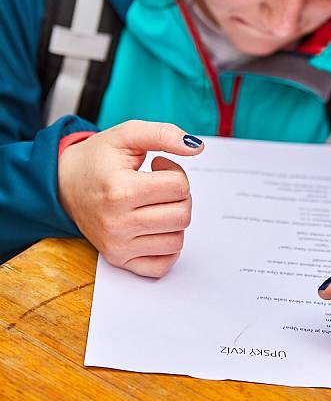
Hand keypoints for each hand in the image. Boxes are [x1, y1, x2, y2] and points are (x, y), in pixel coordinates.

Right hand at [58, 120, 203, 277]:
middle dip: (179, 196)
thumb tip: (196, 147)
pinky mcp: (118, 259)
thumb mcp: (128, 134)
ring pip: (177, 241)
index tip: (158, 166)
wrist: (63, 183)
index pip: (179, 186)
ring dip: (174, 220)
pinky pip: (162, 265)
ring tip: (155, 204)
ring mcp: (117, 246)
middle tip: (160, 186)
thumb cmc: (97, 159)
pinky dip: (167, 247)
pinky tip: (155, 227)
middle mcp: (117, 223)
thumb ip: (164, 134)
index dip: (175, 171)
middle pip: (182, 216)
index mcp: (120, 191)